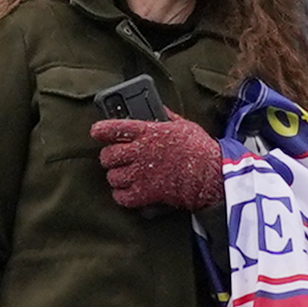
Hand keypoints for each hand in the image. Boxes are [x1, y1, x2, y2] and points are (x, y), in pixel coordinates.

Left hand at [87, 111, 221, 215]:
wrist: (211, 175)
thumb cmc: (200, 149)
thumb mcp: (183, 125)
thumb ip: (167, 117)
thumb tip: (159, 109)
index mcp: (148, 132)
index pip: (114, 128)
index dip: (101, 130)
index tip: (96, 132)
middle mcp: (140, 152)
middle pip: (108, 155)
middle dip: (108, 158)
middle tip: (113, 159)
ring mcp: (141, 174)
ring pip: (112, 177)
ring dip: (115, 177)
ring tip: (122, 176)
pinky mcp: (146, 193)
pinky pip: (122, 197)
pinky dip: (122, 196)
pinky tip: (127, 193)